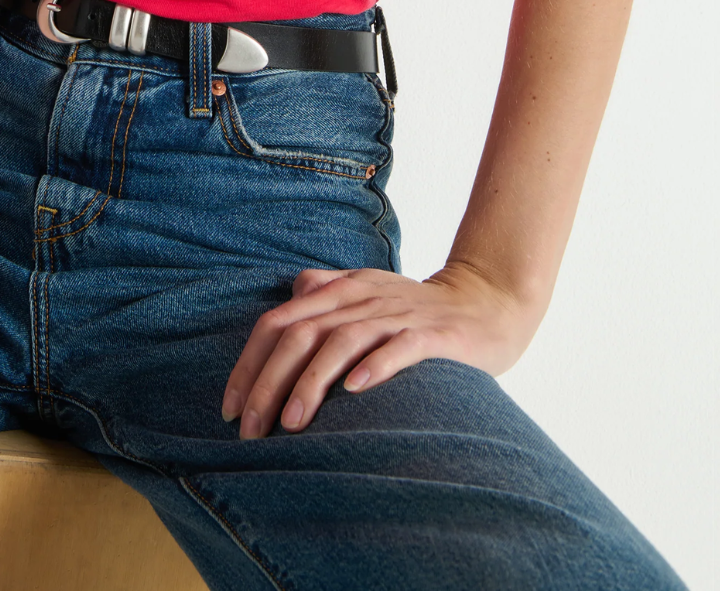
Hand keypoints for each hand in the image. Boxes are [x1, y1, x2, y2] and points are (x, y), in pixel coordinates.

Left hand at [221, 260, 538, 438]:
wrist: (487, 302)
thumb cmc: (416, 310)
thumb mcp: (364, 295)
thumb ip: (324, 293)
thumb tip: (286, 301)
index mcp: (340, 290)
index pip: (278, 321)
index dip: (250, 363)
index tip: (232, 408)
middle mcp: (361, 297)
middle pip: (301, 332)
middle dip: (269, 380)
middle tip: (252, 429)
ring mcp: (397, 314)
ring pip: (342, 340)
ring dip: (312, 381)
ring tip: (292, 423)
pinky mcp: (433, 334)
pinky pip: (399, 347)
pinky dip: (375, 365)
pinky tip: (356, 390)